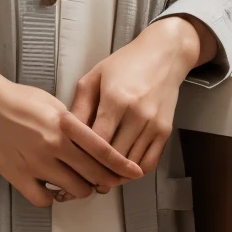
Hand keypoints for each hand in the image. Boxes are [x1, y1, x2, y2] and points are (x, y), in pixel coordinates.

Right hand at [0, 67, 144, 208]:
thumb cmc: (20, 100)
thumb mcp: (55, 104)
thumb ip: (76, 125)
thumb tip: (95, 143)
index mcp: (66, 124)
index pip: (103, 151)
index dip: (122, 165)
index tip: (133, 172)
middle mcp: (54, 145)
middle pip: (94, 174)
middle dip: (106, 181)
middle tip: (107, 181)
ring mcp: (36, 163)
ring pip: (74, 190)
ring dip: (81, 189)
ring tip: (78, 183)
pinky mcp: (18, 176)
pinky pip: (44, 200)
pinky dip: (52, 198)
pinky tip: (52, 189)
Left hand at [68, 16, 217, 175]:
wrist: (165, 55)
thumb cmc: (125, 63)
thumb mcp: (94, 77)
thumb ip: (79, 106)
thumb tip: (65, 133)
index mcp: (116, 100)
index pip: (96, 141)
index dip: (82, 156)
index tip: (71, 163)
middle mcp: (138, 115)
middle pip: (113, 157)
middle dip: (96, 169)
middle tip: (81, 176)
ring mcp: (154, 125)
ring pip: (131, 165)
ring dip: (114, 174)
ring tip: (98, 176)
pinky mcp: (165, 131)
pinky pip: (149, 163)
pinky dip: (134, 172)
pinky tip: (121, 169)